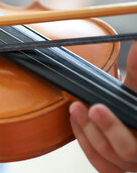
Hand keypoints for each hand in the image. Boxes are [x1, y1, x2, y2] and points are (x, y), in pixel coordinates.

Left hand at [69, 41, 136, 172]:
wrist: (133, 117)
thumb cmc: (136, 102)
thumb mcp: (136, 89)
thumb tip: (135, 44)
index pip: (134, 139)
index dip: (112, 127)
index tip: (96, 107)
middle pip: (124, 151)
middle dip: (102, 128)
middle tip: (82, 107)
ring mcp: (129, 163)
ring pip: (107, 157)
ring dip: (87, 132)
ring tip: (74, 108)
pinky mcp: (114, 165)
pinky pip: (98, 161)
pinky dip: (84, 140)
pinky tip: (75, 121)